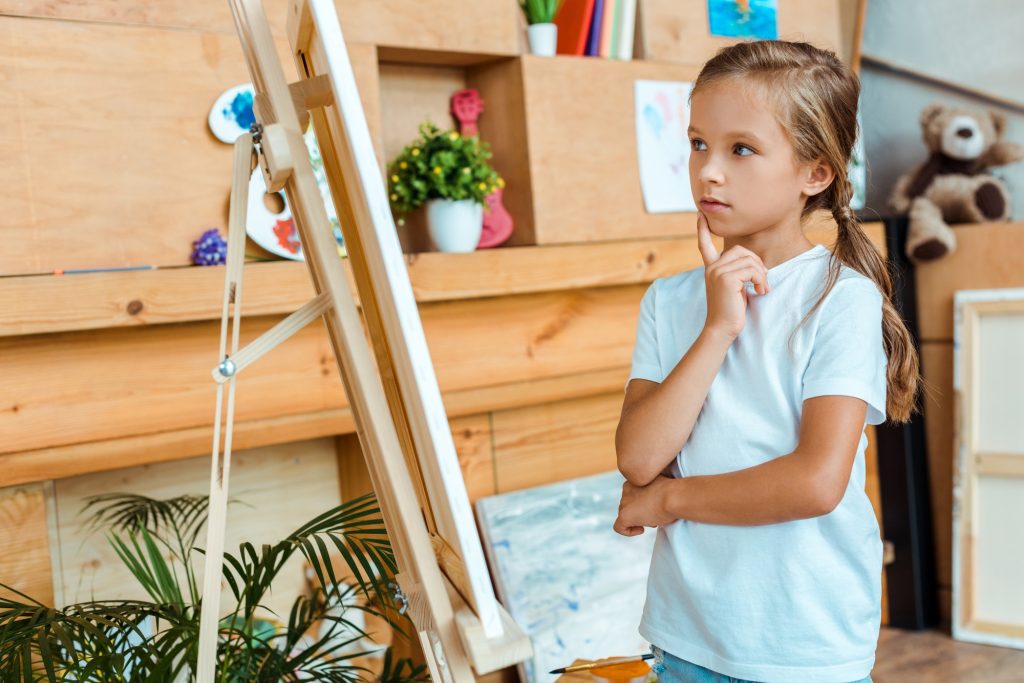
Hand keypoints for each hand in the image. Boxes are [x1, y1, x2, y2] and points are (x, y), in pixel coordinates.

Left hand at [613, 475, 677, 535]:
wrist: (673, 497)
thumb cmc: (673, 491)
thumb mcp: (661, 484)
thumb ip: (652, 489)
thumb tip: (654, 499)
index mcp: (634, 480)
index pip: (633, 494)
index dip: (643, 503)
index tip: (655, 506)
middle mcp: (626, 490)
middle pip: (628, 505)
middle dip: (641, 512)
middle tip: (656, 516)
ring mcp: (624, 503)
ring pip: (625, 515)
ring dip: (638, 520)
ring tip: (653, 521)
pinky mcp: (624, 516)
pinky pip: (619, 527)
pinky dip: (629, 531)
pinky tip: (641, 530)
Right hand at [696, 212, 769, 339]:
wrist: (722, 329)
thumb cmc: (731, 311)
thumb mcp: (734, 287)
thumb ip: (739, 272)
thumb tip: (759, 264)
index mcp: (711, 268)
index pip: (704, 244)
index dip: (702, 229)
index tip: (700, 214)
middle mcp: (712, 267)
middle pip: (741, 250)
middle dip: (757, 263)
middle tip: (762, 282)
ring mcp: (717, 272)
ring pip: (750, 260)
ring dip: (762, 275)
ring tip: (762, 289)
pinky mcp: (726, 279)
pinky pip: (752, 270)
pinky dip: (761, 280)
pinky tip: (760, 292)